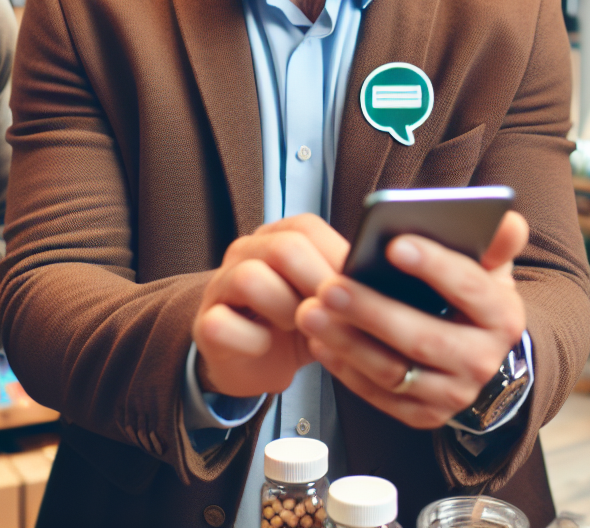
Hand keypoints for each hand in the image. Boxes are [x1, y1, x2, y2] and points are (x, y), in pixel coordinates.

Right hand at [193, 213, 347, 398]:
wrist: (254, 361)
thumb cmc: (297, 325)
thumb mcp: (327, 301)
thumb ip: (346, 283)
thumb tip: (383, 279)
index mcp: (279, 237)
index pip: (307, 227)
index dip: (336, 256)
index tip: (361, 287)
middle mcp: (246, 252)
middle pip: (283, 247)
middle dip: (318, 284)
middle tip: (336, 314)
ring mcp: (221, 285)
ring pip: (250, 278)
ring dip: (285, 309)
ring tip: (298, 328)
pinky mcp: (205, 323)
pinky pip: (222, 323)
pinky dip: (253, 340)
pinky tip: (266, 346)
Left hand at [295, 211, 528, 430]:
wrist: (479, 357)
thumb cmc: (472, 300)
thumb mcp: (490, 269)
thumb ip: (496, 242)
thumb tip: (506, 219)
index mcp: (503, 317)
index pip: (469, 287)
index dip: (432, 265)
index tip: (392, 243)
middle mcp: (483, 361)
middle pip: (423, 337)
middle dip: (372, 311)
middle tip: (329, 286)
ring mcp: (453, 394)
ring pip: (394, 371)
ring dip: (347, 342)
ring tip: (310, 312)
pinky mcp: (424, 415)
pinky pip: (379, 395)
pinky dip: (345, 370)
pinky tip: (319, 342)